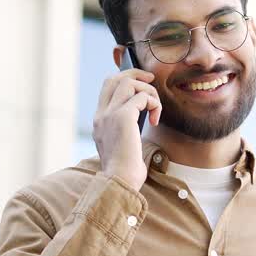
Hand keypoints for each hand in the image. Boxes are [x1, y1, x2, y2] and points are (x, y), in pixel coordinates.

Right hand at [94, 68, 161, 189]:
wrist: (119, 181)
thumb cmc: (125, 171)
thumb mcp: (122, 146)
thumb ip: (125, 129)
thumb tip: (141, 114)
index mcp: (99, 121)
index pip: (107, 88)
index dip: (124, 79)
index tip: (142, 85)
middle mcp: (101, 115)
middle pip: (114, 78)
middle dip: (135, 74)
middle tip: (152, 80)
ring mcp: (109, 114)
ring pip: (128, 82)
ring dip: (148, 91)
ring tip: (156, 108)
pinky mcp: (122, 117)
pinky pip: (142, 97)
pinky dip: (154, 103)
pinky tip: (156, 119)